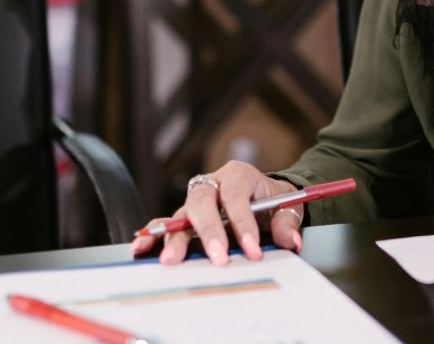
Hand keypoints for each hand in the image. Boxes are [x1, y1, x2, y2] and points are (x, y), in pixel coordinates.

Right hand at [130, 161, 304, 265]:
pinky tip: (143, 249)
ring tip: (169, 260)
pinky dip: (155, 236)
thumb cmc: (273, 200)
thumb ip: (287, 222)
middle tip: (218, 259)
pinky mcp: (186, 217)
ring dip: (174, 238)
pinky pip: (167, 224)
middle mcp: (212, 184)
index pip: (237, 197)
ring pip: (181, 215)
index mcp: (239, 175)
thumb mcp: (287, 206)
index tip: (252, 251)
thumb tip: (290, 240)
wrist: (264, 198)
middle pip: (202, 202)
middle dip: (209, 232)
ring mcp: (196, 201)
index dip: (243, 224)